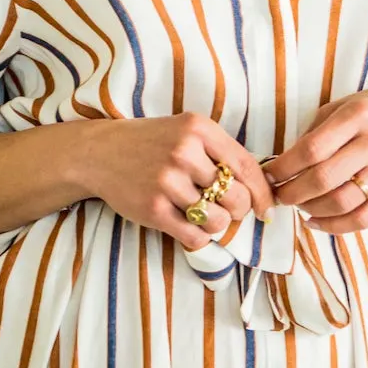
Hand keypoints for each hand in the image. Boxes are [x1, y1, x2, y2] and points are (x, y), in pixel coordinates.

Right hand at [89, 113, 277, 251]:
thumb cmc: (153, 142)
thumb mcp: (187, 131)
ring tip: (203, 215)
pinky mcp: (153, 209)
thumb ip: (220, 151)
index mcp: (199, 129)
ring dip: (216, 225)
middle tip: (228, 209)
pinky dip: (198, 237)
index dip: (262, 193)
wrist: (101, 152)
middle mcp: (184, 153)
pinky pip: (194, 237)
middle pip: (236, 198)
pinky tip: (188, 224)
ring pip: (217, 221)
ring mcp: (167, 182)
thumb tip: (260, 188)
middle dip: (238, 210)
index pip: (246, 166)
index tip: (266, 208)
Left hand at [260, 84, 367, 233]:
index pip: (312, 149)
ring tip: (298, 206)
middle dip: (292, 193)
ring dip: (311, 210)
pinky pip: (364, 219)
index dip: (284, 167)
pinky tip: (316, 222)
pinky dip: (335, 227)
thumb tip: (286, 160)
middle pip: (324, 179)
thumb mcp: (347, 104)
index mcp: (357, 116)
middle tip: (278, 196)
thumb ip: (318, 129)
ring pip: (342, 203)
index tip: (268, 176)